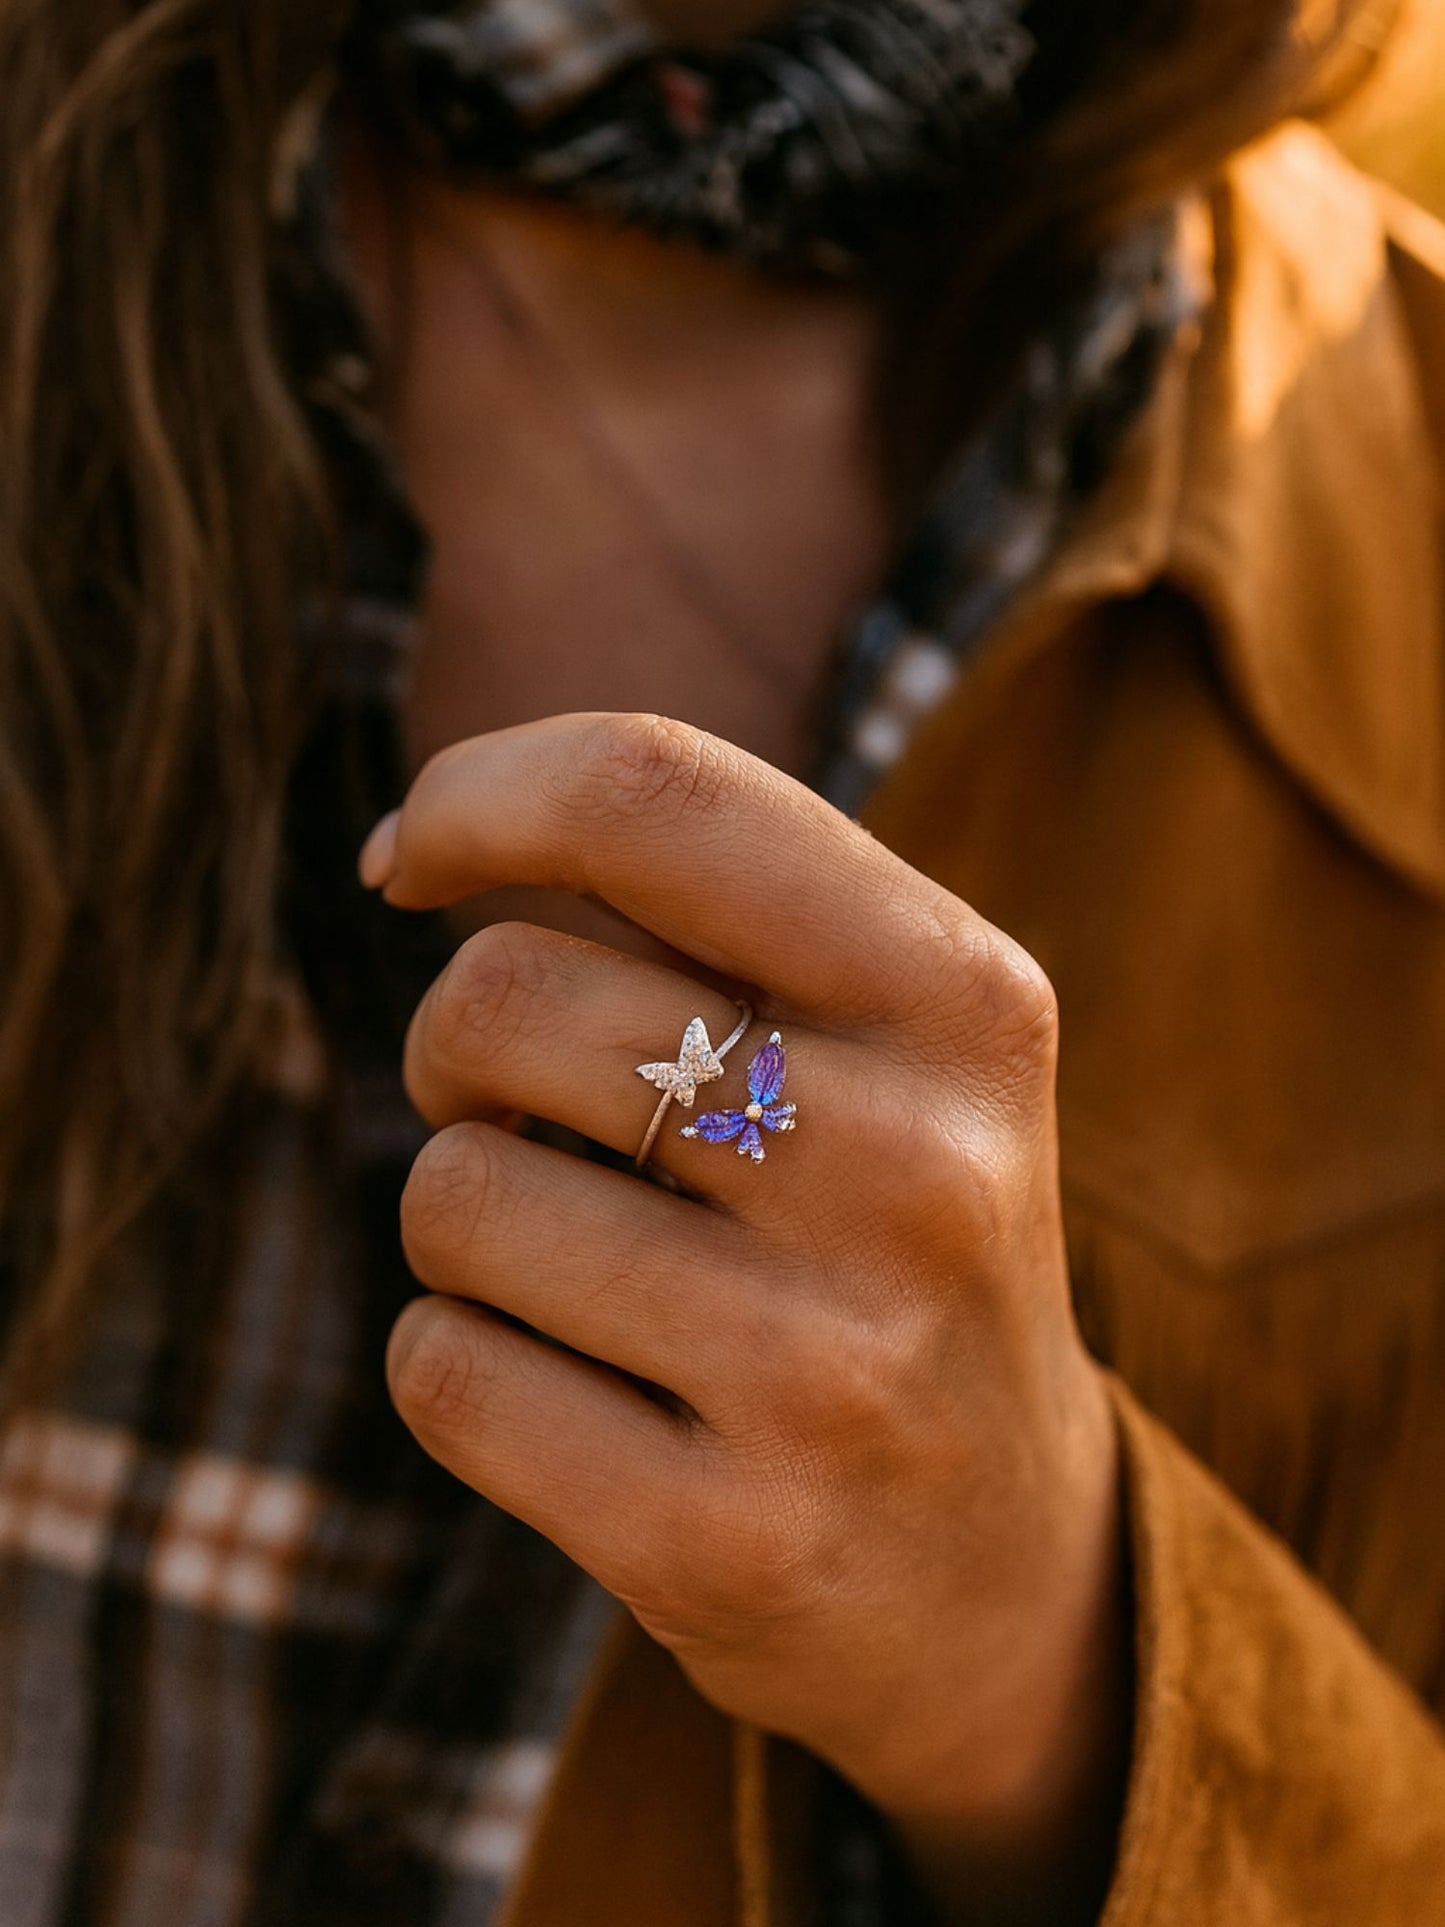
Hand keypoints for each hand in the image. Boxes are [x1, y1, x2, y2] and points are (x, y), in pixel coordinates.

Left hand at [363, 712, 1127, 1913]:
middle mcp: (918, 1172)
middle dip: (454, 1046)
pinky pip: (442, 1372)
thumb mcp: (890, 1041)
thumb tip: (415, 847)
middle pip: (503, 998)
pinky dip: (456, 1360)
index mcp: (966, 1000)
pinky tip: (571, 1390)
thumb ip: (709, 906)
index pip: (654, 791)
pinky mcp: (727, 1541)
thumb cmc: (889, 1236)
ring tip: (580, 1266)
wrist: (1006, 1564)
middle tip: (522, 1110)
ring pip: (454, 1193)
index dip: (479, 791)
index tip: (414, 858)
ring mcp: (829, 1372)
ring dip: (462, 1216)